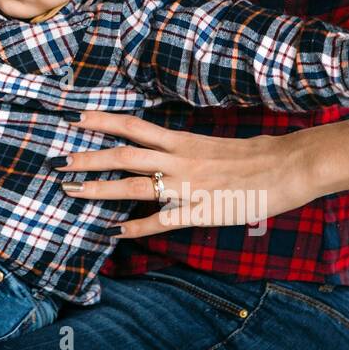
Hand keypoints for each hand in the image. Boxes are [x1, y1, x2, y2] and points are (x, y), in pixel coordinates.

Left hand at [50, 110, 348, 237]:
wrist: (287, 167)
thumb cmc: (254, 155)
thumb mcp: (212, 145)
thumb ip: (182, 150)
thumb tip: (158, 151)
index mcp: (183, 141)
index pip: (134, 126)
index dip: (104, 121)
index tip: (76, 117)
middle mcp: (179, 161)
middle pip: (125, 156)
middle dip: (90, 159)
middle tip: (60, 161)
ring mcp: (187, 187)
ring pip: (136, 187)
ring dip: (102, 190)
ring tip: (74, 191)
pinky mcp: (200, 212)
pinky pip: (163, 221)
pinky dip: (139, 226)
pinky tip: (117, 232)